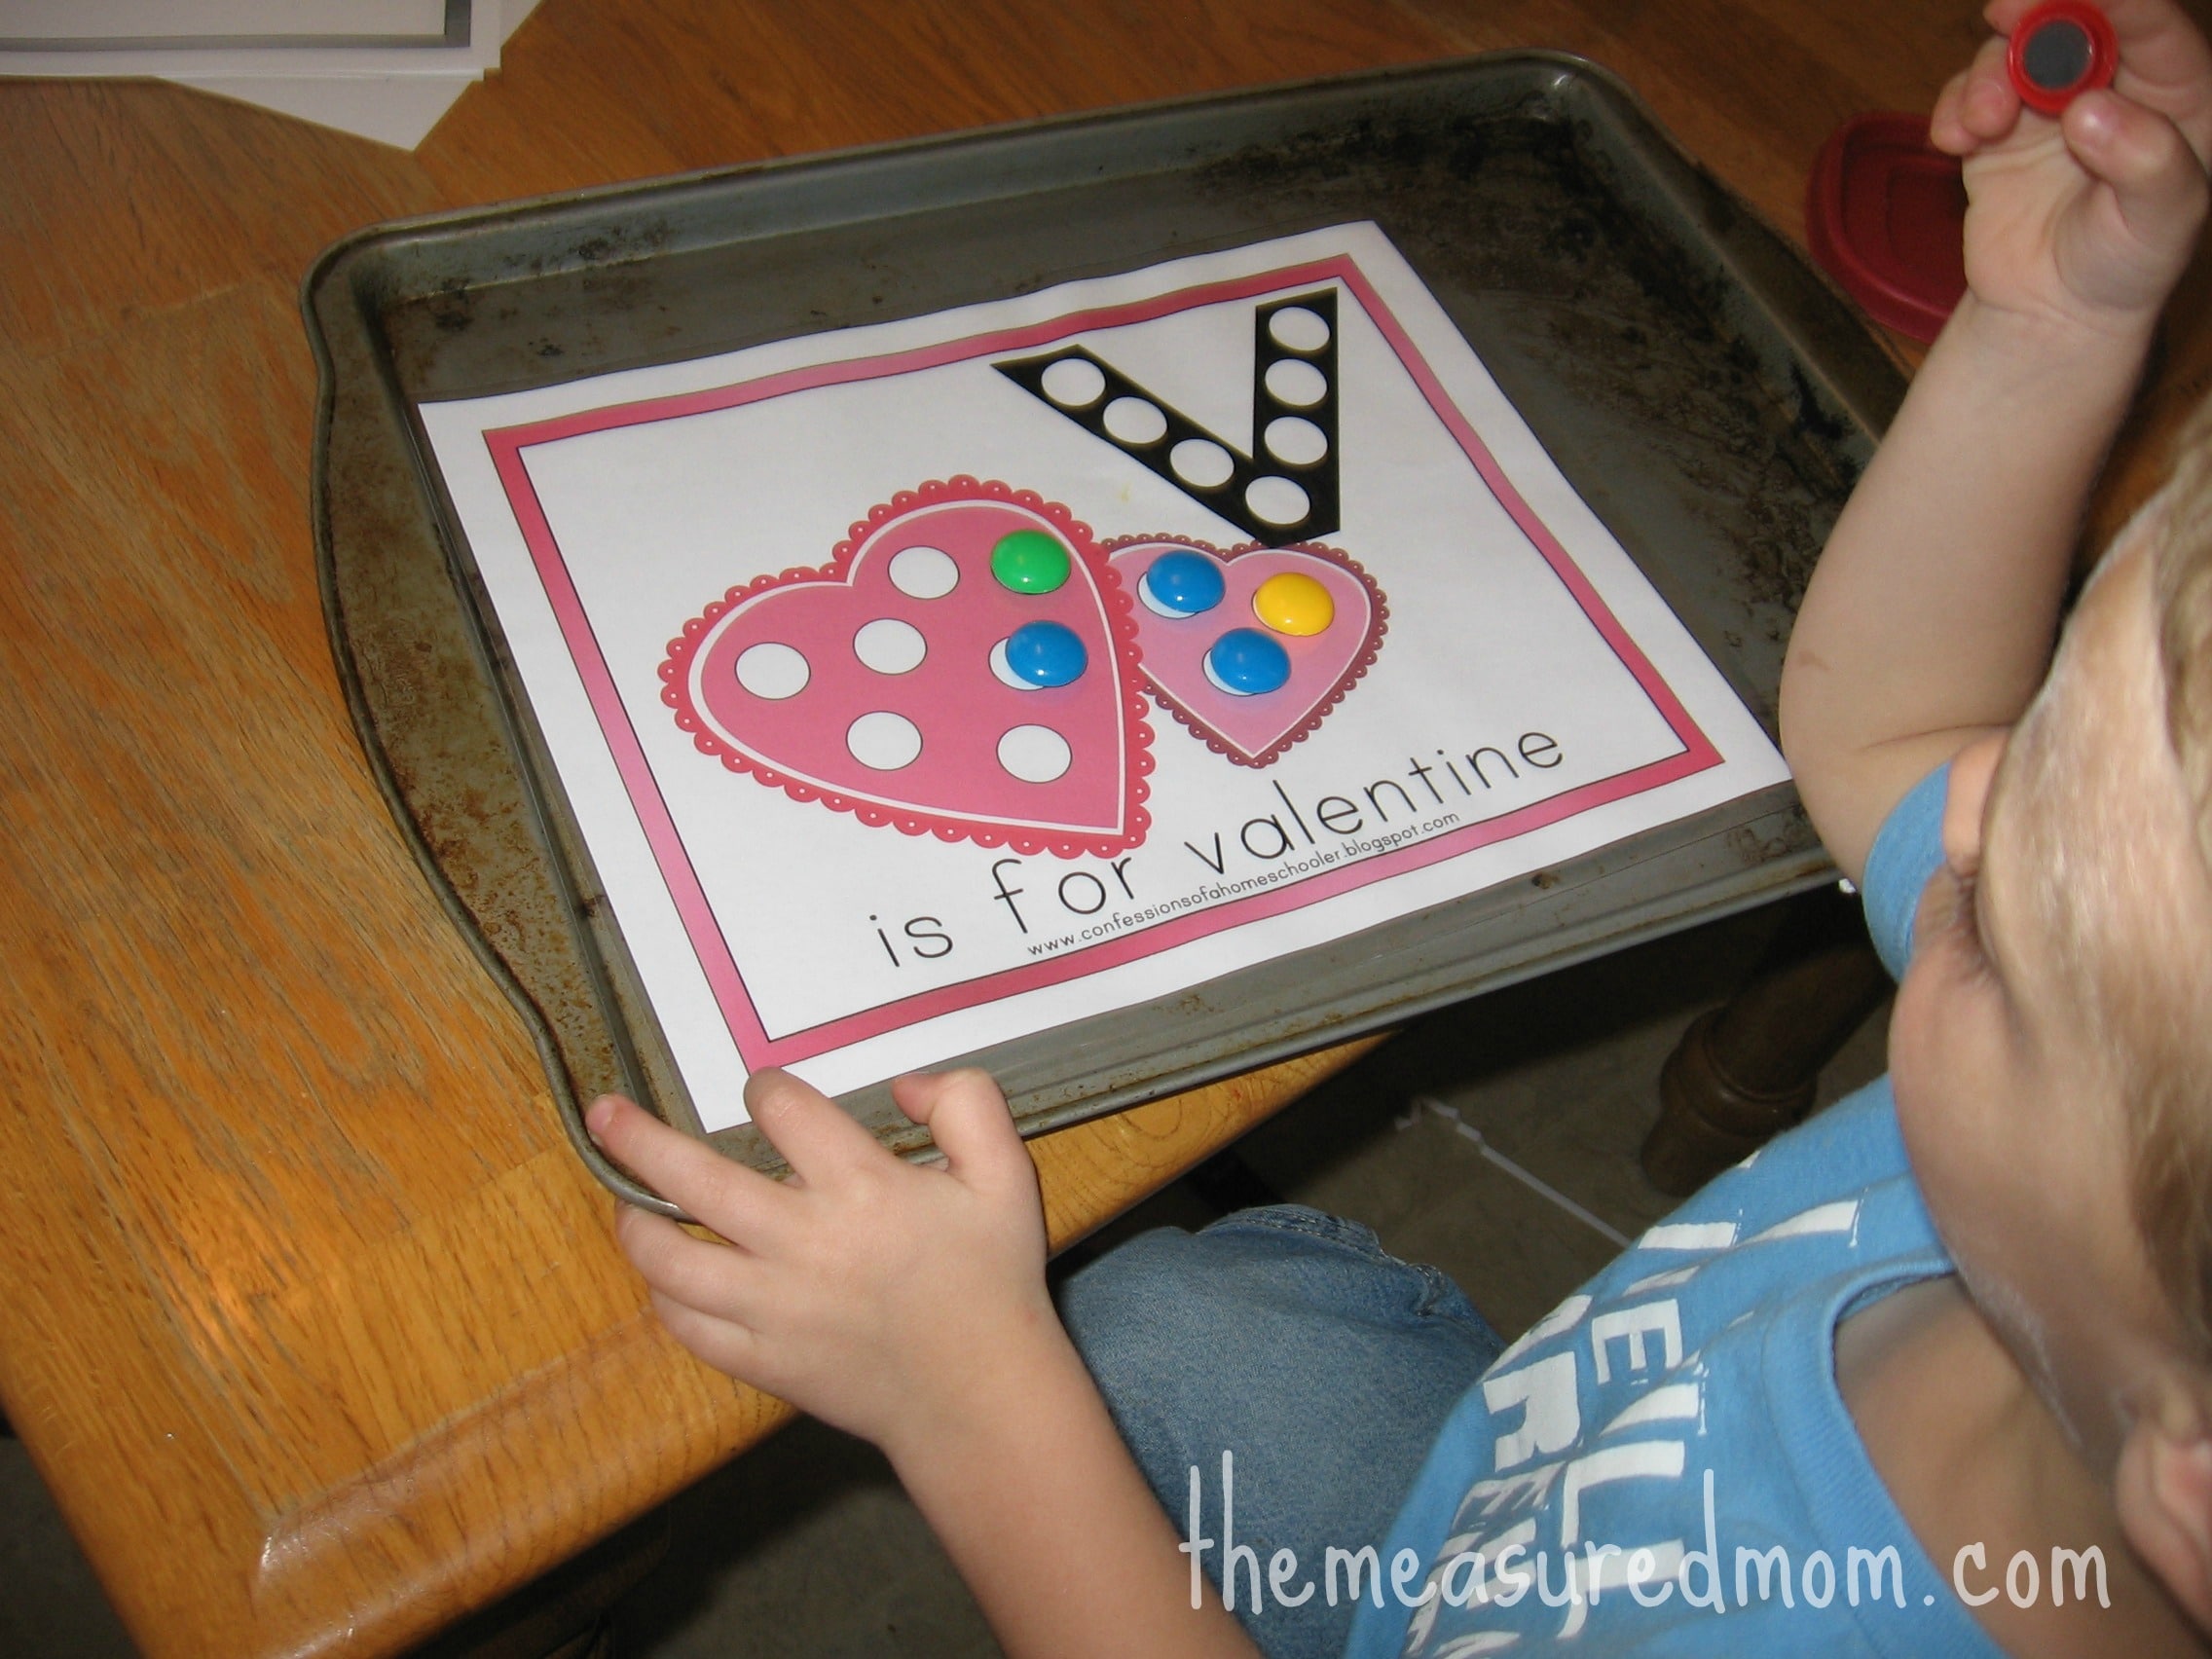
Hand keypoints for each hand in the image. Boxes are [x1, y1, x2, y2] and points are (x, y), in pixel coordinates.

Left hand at [590, 1068, 1064, 1463]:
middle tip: (602, 1114)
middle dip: (639, 1139)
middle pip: (695, 1179)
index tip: (765, 1093)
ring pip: (670, 1260)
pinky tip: (665, 1275)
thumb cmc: (992, 1280)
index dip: (766, 1089)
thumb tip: (905, 1082)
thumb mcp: (1005, 1176)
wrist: (978, 1396)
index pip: (782, 1112)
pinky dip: (666, 1296)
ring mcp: (773, 1307)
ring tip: (625, 1202)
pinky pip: (688, 1325)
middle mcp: (803, 1241)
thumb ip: (967, 1105)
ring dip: (635, 1225)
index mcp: (861, 1187)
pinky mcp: (760, 1360)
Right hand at [1930, 0, 2211, 331]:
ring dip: (1988, 77)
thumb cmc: (2126, 263)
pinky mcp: (1996, 131)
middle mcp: (2112, 84)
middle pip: (2075, 21)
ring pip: (2015, 52)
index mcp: (2174, 92)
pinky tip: (1957, 141)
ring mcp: (2049, 104)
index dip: (2115, 2)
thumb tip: (2089, 111)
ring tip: (1980, 126)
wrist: (2054, 314)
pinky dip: (1954, 109)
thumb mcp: (2161, 221)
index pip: (2151, 24)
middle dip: (2037, 17)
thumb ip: (2145, 162)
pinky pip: (1968, 95)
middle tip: (2006, 14)